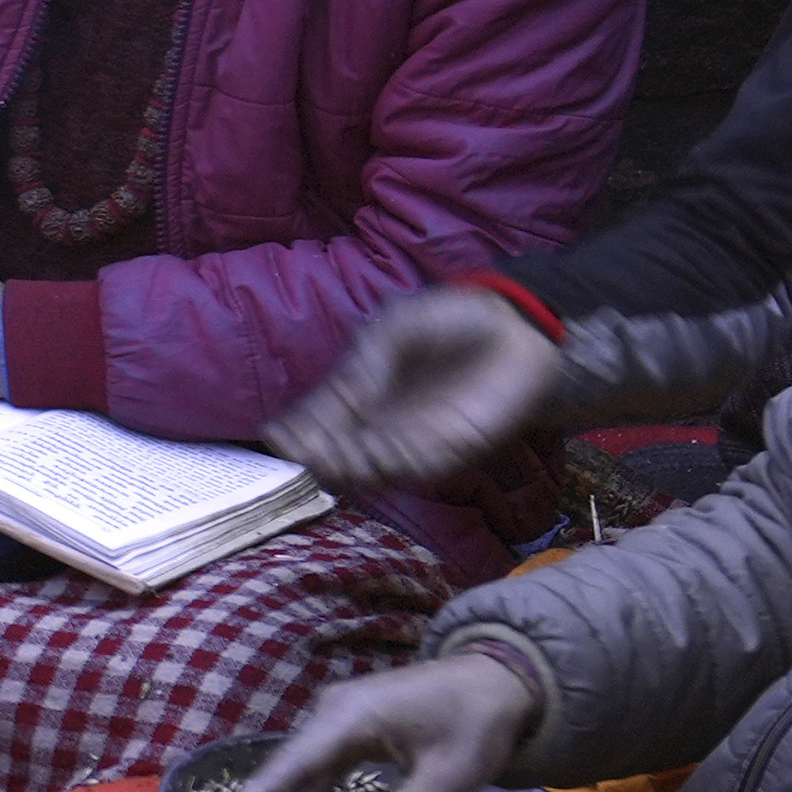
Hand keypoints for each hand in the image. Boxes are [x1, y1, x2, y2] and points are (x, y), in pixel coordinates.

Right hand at [218, 649, 546, 791]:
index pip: (297, 765)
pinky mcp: (350, 727)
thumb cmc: (477, 722)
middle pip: (294, 777)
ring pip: (303, 777)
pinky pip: (318, 769)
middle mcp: (334, 712)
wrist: (500, 679)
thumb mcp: (449, 777)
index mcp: (353, 717)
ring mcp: (339, 717)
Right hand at [275, 284, 572, 490]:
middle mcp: (374, 424)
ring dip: (345, 467)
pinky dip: (388, 468)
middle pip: (330, 450)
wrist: (516, 334)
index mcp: (355, 391)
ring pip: (364, 468)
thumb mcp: (398, 326)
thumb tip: (348, 403)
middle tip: (302, 452)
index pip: (313, 418)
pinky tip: (373, 456)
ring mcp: (406, 442)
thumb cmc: (453, 320)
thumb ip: (369, 360)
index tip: (274, 437)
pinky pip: (408, 471)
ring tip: (332, 457)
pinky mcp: (444, 455)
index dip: (292, 431)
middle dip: (313, 454)